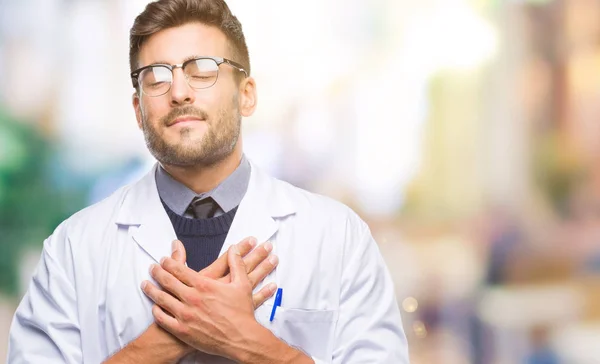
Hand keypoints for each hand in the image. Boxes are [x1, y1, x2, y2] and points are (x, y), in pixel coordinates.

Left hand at [143, 245, 268, 358]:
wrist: (241, 339)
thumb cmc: (242, 312)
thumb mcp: (242, 284)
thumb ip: (236, 264)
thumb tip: (234, 248)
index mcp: (204, 285)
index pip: (180, 270)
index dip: (169, 263)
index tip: (164, 259)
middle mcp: (192, 298)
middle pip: (168, 281)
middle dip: (158, 272)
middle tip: (152, 268)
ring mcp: (185, 315)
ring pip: (162, 299)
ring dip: (152, 290)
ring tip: (146, 284)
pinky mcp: (182, 330)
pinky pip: (163, 319)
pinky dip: (157, 312)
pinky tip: (155, 307)